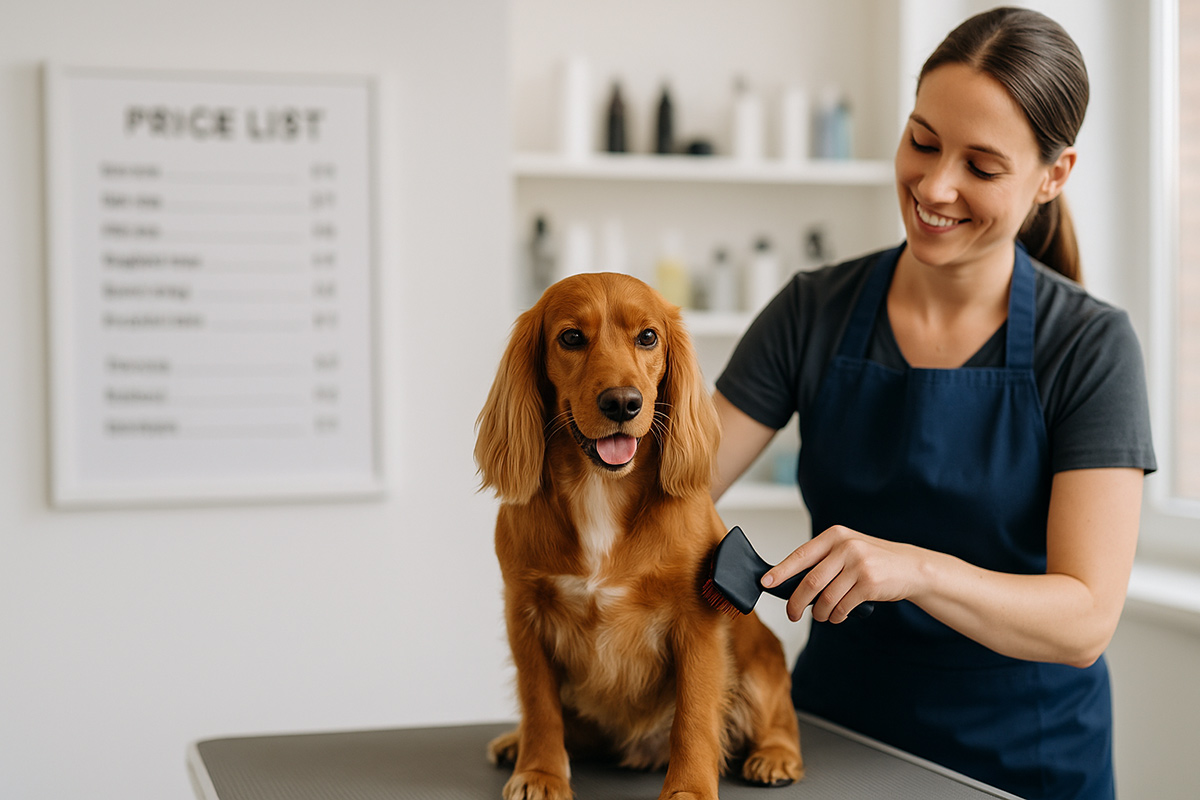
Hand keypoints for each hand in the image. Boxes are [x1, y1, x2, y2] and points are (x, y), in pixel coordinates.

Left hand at [761, 525, 923, 623]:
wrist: (910, 567)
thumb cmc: (873, 560)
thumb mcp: (847, 550)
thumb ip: (823, 560)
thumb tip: (789, 581)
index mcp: (835, 536)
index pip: (800, 555)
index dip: (780, 571)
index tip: (766, 582)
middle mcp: (846, 547)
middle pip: (810, 581)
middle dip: (796, 602)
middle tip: (792, 614)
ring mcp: (859, 564)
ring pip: (825, 598)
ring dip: (819, 613)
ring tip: (821, 615)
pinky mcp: (869, 583)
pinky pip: (842, 607)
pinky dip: (836, 616)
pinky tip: (837, 616)